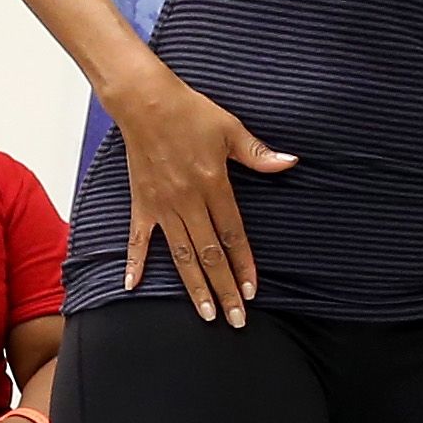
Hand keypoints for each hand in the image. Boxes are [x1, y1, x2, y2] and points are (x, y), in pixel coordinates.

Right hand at [108, 64, 291, 325]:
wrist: (145, 102)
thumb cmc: (189, 112)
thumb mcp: (230, 129)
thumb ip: (258, 154)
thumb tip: (289, 162)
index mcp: (213, 185)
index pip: (232, 235)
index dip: (243, 265)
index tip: (251, 292)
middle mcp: (188, 202)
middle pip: (209, 255)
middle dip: (224, 289)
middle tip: (235, 320)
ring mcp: (163, 206)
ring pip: (180, 255)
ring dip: (194, 287)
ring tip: (206, 314)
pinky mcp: (142, 203)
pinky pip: (139, 239)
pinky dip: (135, 262)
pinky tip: (132, 286)